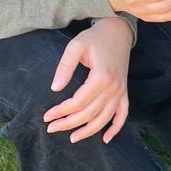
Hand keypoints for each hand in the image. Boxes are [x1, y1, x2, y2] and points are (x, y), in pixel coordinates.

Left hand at [43, 17, 132, 143]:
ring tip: (72, 138)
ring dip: (88, 131)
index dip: (61, 111)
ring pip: (104, 119)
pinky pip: (123, 114)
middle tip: (51, 128)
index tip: (47, 116)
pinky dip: (116, 128)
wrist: (118, 31)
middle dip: (68, 124)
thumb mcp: (76, 46)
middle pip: (89, 114)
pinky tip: (106, 139)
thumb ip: (65, 67)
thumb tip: (55, 89)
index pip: (78, 102)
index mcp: (101, 77)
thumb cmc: (95, 37)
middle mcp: (113, 87)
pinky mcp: (124, 92)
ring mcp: (121, 91)